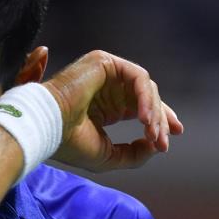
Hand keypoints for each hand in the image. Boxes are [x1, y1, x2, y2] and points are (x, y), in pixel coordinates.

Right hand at [42, 50, 183, 172]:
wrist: (47, 127)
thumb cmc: (70, 143)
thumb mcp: (109, 156)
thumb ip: (134, 153)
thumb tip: (154, 145)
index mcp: (104, 106)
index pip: (139, 107)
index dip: (159, 120)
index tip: (171, 137)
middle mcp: (105, 88)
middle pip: (146, 97)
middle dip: (160, 119)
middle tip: (164, 141)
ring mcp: (104, 73)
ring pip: (144, 88)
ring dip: (154, 112)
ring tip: (153, 134)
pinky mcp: (103, 62)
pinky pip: (137, 77)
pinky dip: (146, 98)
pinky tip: (145, 119)